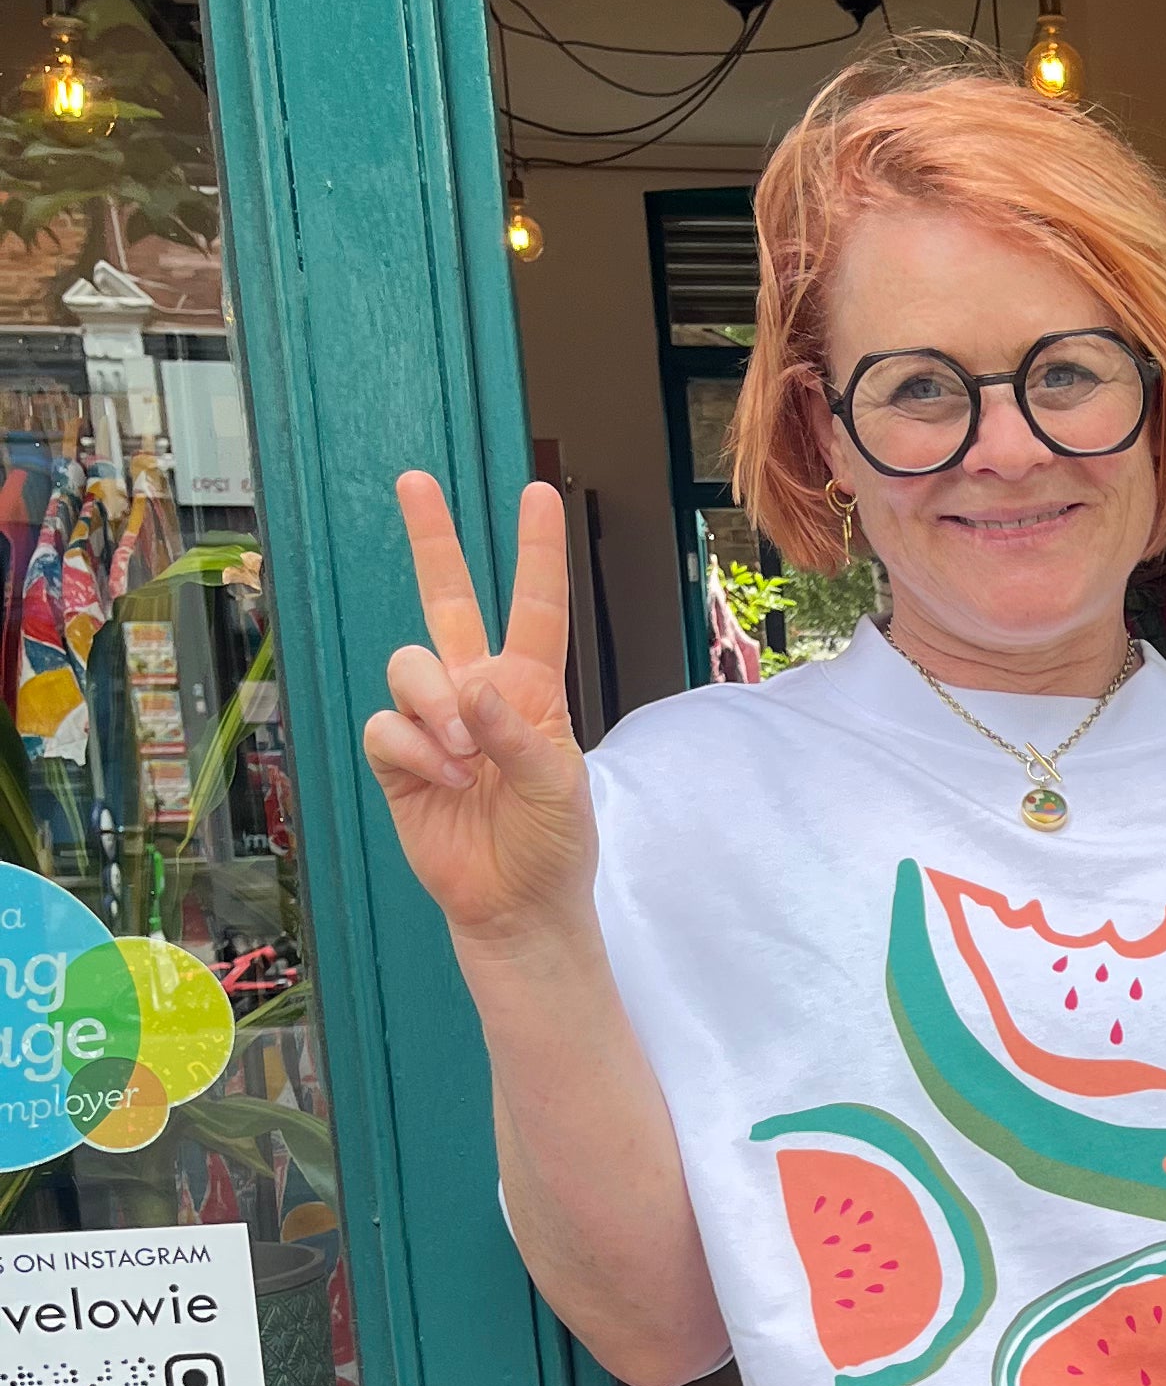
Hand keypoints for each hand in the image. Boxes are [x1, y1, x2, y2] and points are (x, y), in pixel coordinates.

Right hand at [362, 473, 596, 947]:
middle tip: (415, 480)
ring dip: (435, 706)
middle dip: (431, 538)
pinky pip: (388, 725)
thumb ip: (519, 736)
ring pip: (408, 664)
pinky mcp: (396, 758)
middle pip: (445, 599)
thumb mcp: (557, 788)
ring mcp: (433, 721)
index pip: (534, 607)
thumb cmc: (551, 844)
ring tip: (465, 759)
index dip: (536, 552)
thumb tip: (471, 689)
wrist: (515, 905)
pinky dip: (416, 751)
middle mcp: (477, 691)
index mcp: (530, 689)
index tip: (536, 492)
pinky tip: (445, 782)